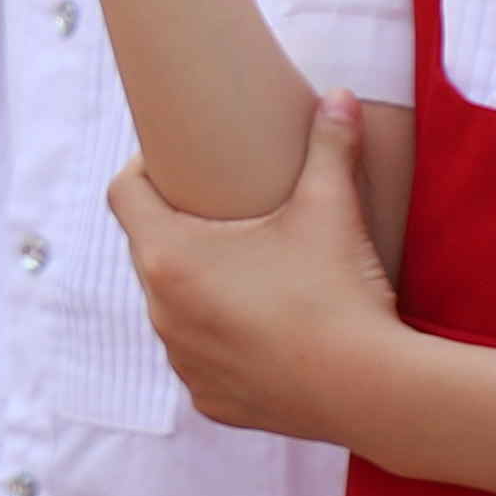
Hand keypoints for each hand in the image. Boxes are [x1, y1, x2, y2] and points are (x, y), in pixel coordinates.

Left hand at [110, 102, 402, 444]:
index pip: (124, 194)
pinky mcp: (209, 400)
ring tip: (239, 271)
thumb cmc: (339, 291)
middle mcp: (160, 311)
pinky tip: (254, 329)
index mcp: (169, 257)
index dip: (141, 169)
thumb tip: (341, 95)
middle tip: (219, 212)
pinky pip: (200, 359)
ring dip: (195, 288)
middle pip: (148, 250)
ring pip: (173, 308)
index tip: (172, 162)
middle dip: (176, 228)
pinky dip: (218, 341)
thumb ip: (330, 145)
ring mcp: (182, 361)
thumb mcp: (331, 208)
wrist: (371, 390)